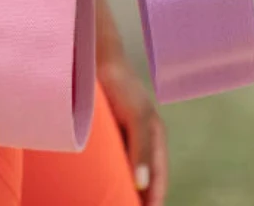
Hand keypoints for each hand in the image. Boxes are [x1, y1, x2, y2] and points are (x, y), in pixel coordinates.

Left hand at [99, 60, 167, 205]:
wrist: (98, 61)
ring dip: (122, 191)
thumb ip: (142, 150)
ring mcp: (124, 141)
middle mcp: (141, 144)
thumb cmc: (122, 87)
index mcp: (155, 141)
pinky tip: (95, 188)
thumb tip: (141, 184)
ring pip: (125, 175)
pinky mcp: (107, 138)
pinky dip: (107, 179)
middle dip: (137, 201)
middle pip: (143, 183)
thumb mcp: (137, 118)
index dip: (153, 202)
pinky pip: (110, 165)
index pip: (158, 182)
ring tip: (109, 204)